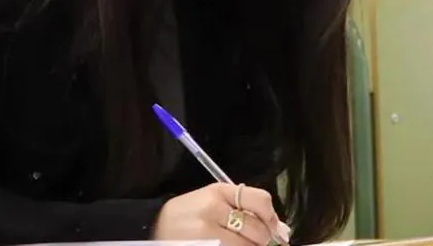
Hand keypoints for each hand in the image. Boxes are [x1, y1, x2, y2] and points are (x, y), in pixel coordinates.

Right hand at [153, 183, 289, 245]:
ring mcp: (207, 235)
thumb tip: (279, 229)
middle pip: (257, 230)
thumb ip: (242, 208)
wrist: (152, 227)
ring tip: (237, 245)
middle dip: (262, 241)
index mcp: (217, 192)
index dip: (272, 218)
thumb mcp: (211, 200)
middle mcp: (213, 211)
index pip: (259, 200)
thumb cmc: (188, 216)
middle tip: (256, 243)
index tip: (275, 229)